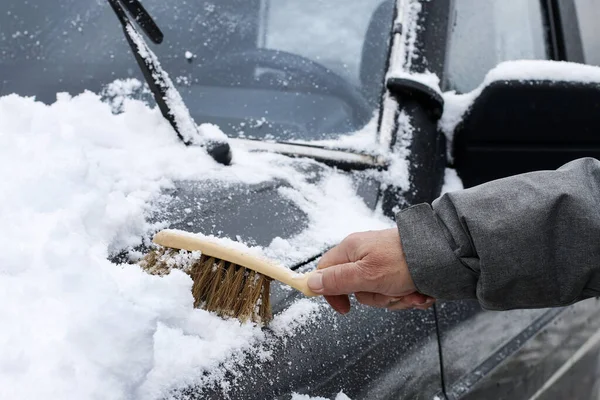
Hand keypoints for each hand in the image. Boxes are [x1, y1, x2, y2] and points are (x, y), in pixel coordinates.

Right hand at [307, 228, 434, 313]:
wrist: (441, 254)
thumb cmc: (403, 260)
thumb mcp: (365, 274)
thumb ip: (336, 280)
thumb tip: (310, 283)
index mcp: (351, 250)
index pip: (325, 272)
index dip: (331, 292)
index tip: (344, 308)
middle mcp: (364, 255)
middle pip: (354, 289)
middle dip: (376, 298)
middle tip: (389, 291)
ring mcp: (382, 264)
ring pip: (377, 294)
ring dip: (395, 299)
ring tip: (409, 290)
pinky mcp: (397, 271)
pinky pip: (394, 292)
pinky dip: (407, 296)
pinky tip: (418, 291)